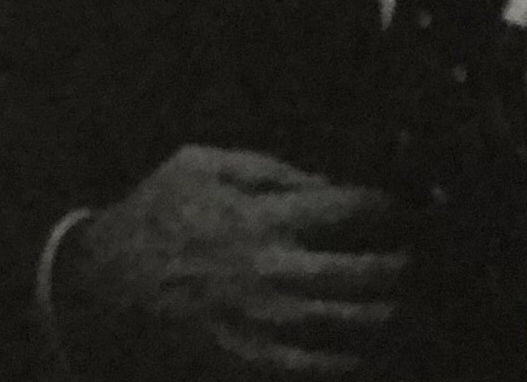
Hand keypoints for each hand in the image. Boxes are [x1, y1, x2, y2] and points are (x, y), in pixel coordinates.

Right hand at [55, 146, 410, 378]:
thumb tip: (326, 181)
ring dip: (394, 309)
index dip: (390, 207)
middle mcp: (271, 268)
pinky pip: (325, 364)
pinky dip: (359, 356)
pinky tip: (374, 346)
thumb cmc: (157, 214)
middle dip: (406, 262)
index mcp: (260, 215)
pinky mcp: (255, 358)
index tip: (407, 208)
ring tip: (409, 301)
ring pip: (357, 319)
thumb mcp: (196, 165)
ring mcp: (266, 318)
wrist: (106, 283)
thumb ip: (265, 168)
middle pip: (369, 268)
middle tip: (420, 258)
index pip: (350, 208)